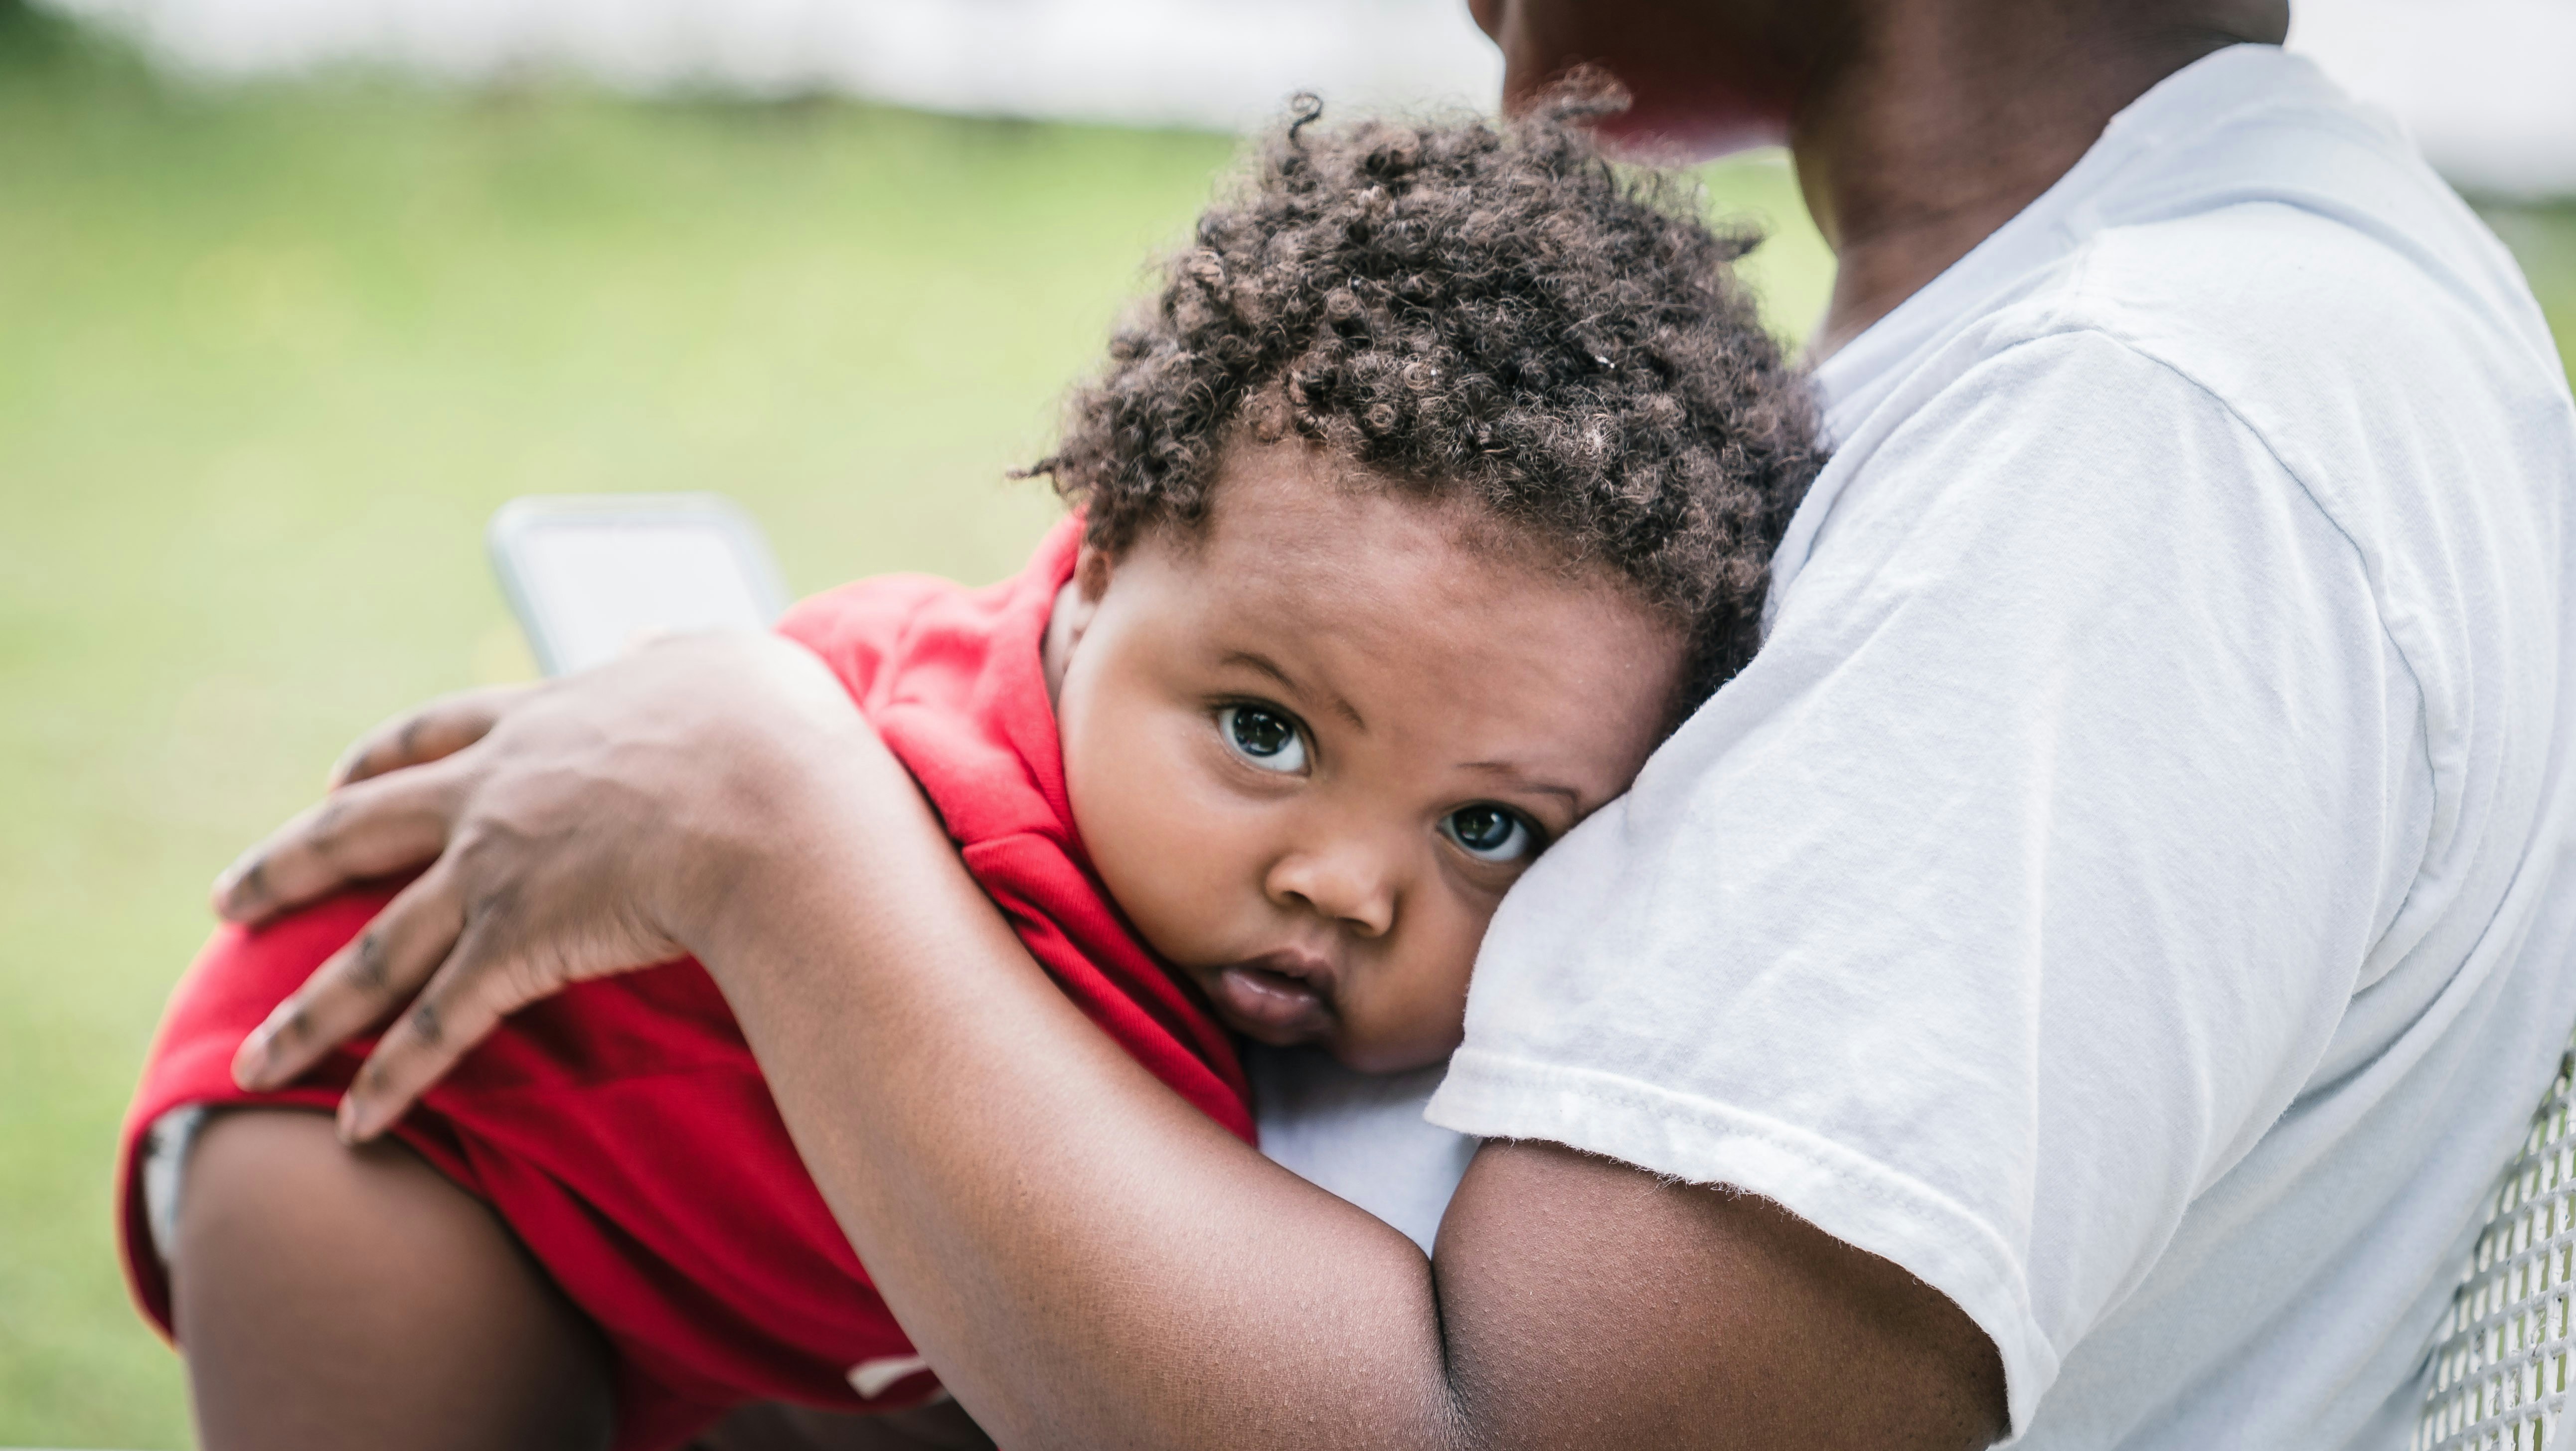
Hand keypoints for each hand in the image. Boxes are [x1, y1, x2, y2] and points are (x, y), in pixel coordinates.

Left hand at [218, 630, 873, 1141]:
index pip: (433, 735)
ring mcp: (495, 872)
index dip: (379, 759)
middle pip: (356, 833)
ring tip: (250, 1062)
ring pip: (374, 952)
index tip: (336, 778)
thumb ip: (672, 653)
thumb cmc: (768, 727)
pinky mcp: (520, 945)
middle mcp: (492, 796)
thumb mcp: (718, 660)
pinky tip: (352, 1126)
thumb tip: (653, 644)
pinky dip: (391, 1080)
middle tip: (230, 903)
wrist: (771, 798)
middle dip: (285, 870)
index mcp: (539, 722)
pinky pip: (438, 1025)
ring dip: (307, 1013)